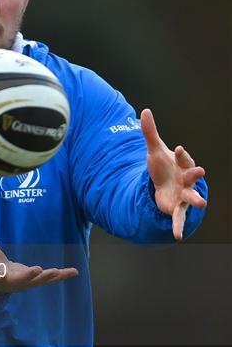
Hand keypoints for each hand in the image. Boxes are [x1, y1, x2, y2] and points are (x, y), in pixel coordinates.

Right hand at [0, 220, 77, 292]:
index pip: (5, 276)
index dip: (14, 274)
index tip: (20, 271)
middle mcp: (12, 281)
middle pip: (24, 281)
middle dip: (34, 277)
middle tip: (44, 271)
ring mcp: (24, 281)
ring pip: (39, 281)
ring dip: (51, 277)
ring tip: (64, 272)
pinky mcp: (33, 278)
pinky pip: (48, 278)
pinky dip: (60, 275)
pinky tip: (74, 272)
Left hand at [141, 108, 206, 240]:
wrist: (162, 185)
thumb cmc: (163, 167)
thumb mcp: (154, 150)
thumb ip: (150, 132)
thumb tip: (145, 110)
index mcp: (182, 164)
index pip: (183, 158)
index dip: (181, 154)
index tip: (177, 148)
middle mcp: (186, 180)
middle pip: (192, 176)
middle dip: (195, 174)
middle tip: (201, 171)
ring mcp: (183, 195)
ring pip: (191, 197)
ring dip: (196, 199)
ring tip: (201, 203)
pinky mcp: (176, 208)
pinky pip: (178, 218)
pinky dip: (178, 226)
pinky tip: (176, 236)